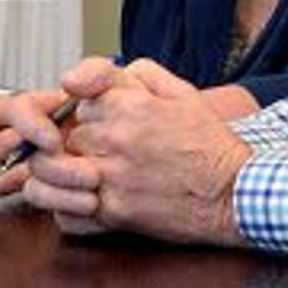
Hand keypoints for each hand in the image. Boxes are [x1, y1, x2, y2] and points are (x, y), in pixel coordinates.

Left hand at [22, 66, 249, 243]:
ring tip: (70, 178)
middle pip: (63, 136)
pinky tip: (79, 206)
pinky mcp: (116, 213)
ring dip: (56, 176)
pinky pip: (67, 214)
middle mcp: (117, 139)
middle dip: (72, 144)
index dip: (82, 112)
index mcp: (131, 105)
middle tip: (89, 153)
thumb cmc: (210, 145)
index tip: (91, 121)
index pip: (77, 100)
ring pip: (51, 172)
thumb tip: (100, 75)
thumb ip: (141, 73)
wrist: (236, 192)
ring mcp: (113, 177)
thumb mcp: (183, 92)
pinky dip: (66, 212)